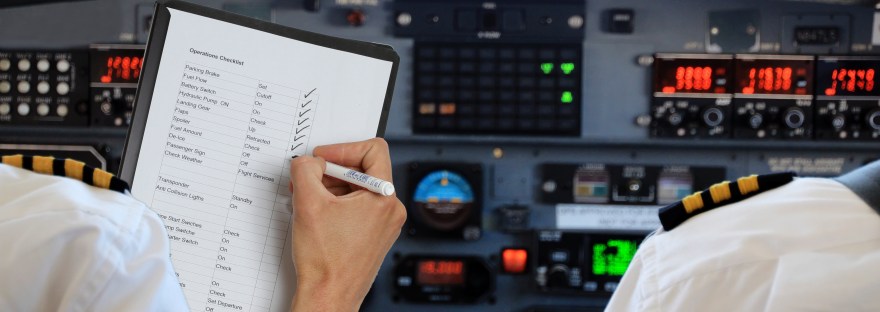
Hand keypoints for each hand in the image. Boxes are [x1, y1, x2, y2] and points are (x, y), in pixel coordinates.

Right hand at [288, 138, 405, 311]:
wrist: (328, 297)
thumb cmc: (325, 262)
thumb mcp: (308, 203)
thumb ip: (306, 170)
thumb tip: (307, 160)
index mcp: (385, 198)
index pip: (373, 150)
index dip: (343, 148)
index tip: (322, 159)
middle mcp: (391, 210)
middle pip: (363, 170)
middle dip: (331, 172)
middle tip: (308, 179)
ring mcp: (384, 224)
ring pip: (358, 190)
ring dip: (331, 189)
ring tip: (308, 200)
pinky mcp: (374, 235)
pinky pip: (357, 207)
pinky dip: (336, 204)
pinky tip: (317, 215)